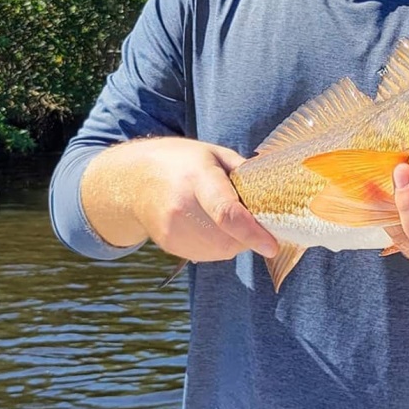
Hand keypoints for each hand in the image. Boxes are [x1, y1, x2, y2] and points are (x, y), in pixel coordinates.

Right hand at [82, 137, 277, 261]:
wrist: (131, 181)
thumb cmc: (179, 162)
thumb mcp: (213, 153)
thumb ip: (244, 173)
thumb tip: (277, 192)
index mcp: (197, 178)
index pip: (226, 213)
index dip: (253, 233)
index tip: (272, 246)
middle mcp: (182, 207)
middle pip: (229, 238)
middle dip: (249, 233)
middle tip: (248, 214)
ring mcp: (173, 230)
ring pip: (222, 250)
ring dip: (235, 239)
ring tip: (222, 214)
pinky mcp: (171, 245)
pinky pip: (210, 254)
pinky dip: (220, 244)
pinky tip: (208, 224)